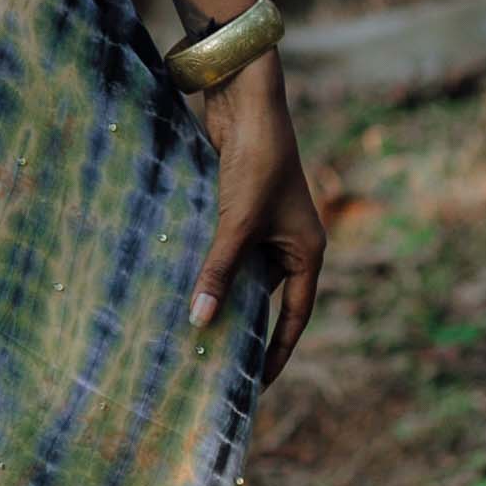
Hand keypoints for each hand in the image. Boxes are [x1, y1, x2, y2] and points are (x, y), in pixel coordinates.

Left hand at [185, 55, 322, 384]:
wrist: (246, 102)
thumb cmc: (255, 161)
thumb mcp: (238, 223)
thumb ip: (219, 271)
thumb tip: (200, 322)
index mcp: (306, 252)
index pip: (293, 317)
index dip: (277, 352)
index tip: (257, 383)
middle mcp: (290, 243)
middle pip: (266, 299)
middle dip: (242, 328)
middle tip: (214, 364)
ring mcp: (264, 226)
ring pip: (240, 273)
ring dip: (219, 295)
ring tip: (190, 331)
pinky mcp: (238, 209)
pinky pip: (224, 251)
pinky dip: (206, 268)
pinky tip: (179, 286)